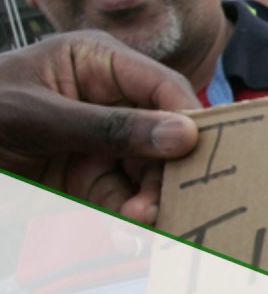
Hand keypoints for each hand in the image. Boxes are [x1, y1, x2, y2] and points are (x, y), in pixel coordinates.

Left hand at [0, 32, 200, 223]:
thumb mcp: (39, 116)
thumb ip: (110, 127)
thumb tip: (183, 135)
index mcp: (100, 63)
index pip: (162, 86)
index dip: (188, 117)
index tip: (201, 152)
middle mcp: (110, 100)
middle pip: (163, 134)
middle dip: (167, 168)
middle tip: (166, 199)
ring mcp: (100, 141)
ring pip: (148, 171)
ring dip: (151, 198)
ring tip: (142, 221)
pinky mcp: (88, 177)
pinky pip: (123, 197)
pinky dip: (130, 217)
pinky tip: (129, 230)